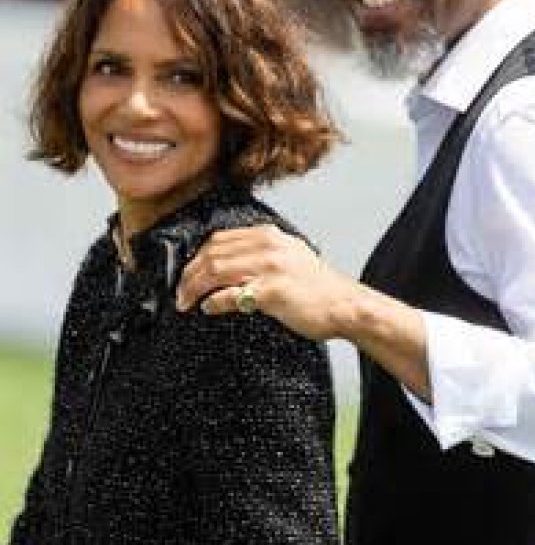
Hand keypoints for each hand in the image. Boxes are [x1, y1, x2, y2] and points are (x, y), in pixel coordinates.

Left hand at [175, 224, 358, 340]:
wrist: (344, 304)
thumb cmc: (317, 287)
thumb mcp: (289, 255)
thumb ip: (260, 253)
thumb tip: (226, 263)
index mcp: (270, 235)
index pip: (219, 239)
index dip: (196, 256)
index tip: (187, 273)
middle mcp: (268, 246)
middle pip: (212, 253)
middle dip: (189, 274)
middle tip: (180, 292)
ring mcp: (270, 267)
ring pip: (215, 270)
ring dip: (194, 288)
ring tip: (186, 302)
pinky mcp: (272, 291)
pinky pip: (231, 295)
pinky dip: (214, 302)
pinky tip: (208, 308)